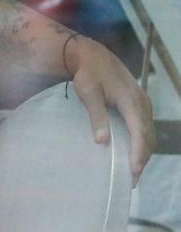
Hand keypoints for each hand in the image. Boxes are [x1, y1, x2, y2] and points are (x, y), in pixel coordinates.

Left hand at [67, 36, 154, 183]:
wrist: (93, 55)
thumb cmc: (88, 73)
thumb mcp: (88, 93)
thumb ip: (96, 116)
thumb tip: (102, 141)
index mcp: (131, 102)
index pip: (139, 133)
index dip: (138, 153)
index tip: (133, 171)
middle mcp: (142, 104)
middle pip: (147, 136)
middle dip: (141, 158)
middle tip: (131, 180)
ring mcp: (143, 104)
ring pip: (148, 133)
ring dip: (142, 152)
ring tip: (132, 171)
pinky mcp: (139, 104)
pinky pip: (144, 127)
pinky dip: (141, 142)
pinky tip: (132, 152)